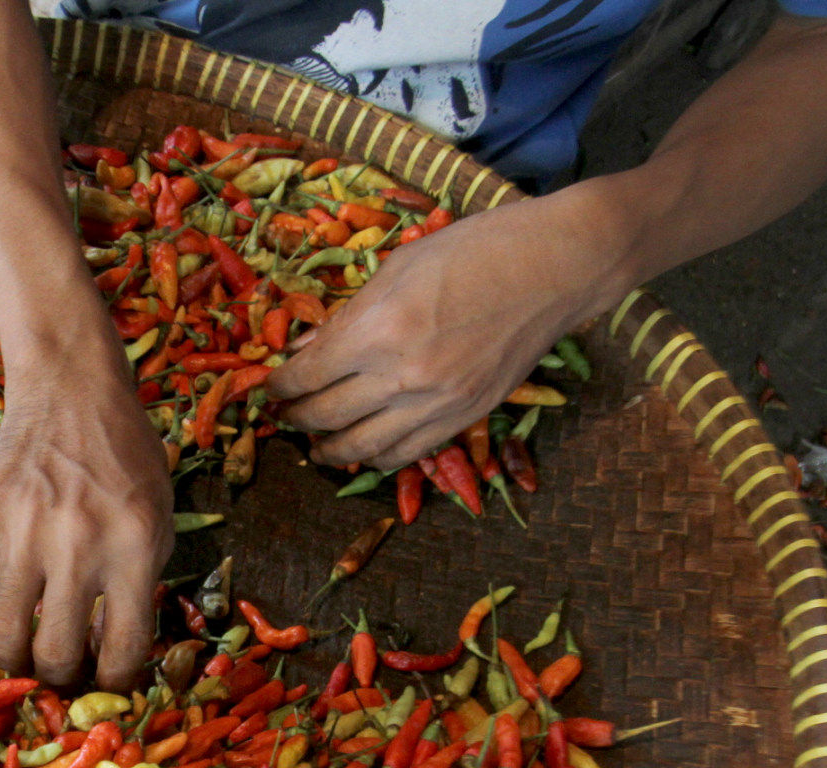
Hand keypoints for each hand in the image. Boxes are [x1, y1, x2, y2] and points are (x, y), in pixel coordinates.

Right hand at [0, 357, 172, 689]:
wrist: (74, 388)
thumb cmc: (126, 455)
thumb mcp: (160, 516)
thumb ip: (143, 581)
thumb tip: (109, 648)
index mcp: (136, 547)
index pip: (124, 647)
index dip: (113, 682)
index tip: (103, 683)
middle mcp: (80, 544)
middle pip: (56, 651)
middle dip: (56, 677)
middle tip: (56, 672)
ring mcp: (25, 529)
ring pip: (3, 630)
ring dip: (8, 658)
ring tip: (17, 656)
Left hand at [268, 183, 637, 469]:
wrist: (556, 267)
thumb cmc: (475, 250)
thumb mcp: (397, 268)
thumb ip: (347, 317)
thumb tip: (304, 352)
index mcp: (378, 329)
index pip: (306, 376)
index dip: (279, 386)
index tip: (270, 388)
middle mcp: (402, 375)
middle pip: (325, 416)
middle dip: (295, 418)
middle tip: (284, 414)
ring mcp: (436, 403)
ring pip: (361, 448)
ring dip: (328, 450)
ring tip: (314, 444)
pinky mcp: (464, 417)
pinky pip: (405, 454)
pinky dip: (375, 458)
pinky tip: (362, 450)